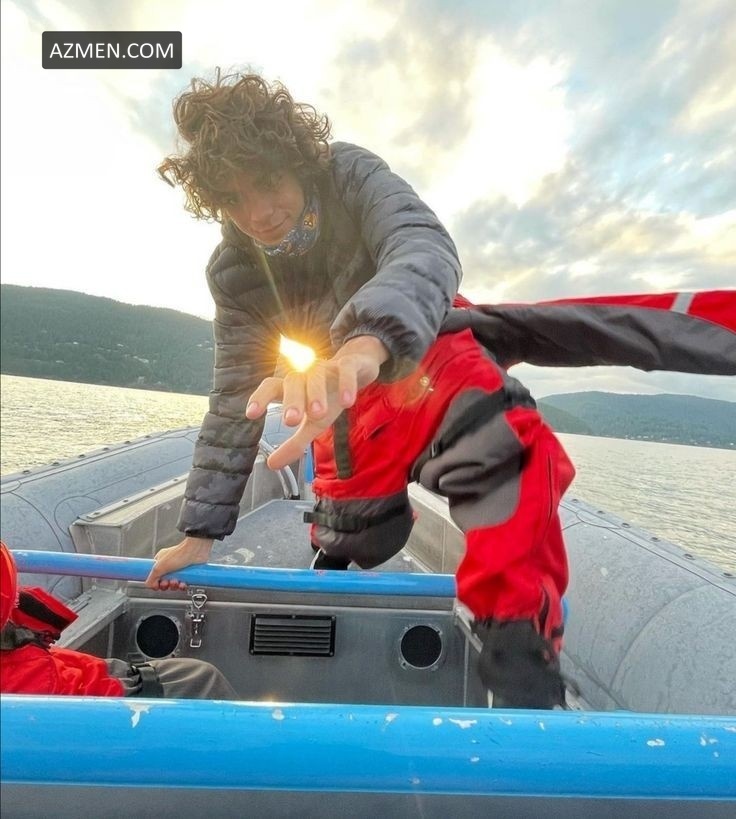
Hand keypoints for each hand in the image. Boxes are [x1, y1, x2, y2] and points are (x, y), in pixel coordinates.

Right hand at [144, 536, 213, 589]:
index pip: (155, 576)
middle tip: (167, 582)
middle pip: (164, 581)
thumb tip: (148, 585)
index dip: (156, 582)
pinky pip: (183, 583)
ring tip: (176, 582)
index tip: (157, 585)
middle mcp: (170, 565)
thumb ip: (152, 577)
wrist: (197, 550)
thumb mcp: (160, 566)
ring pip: (174, 583)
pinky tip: (183, 584)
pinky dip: (182, 586)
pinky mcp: (188, 573)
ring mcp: (179, 569)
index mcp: (161, 561)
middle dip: (165, 585)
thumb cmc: (180, 553)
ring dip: (174, 586)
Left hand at [246, 336, 388, 469]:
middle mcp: (306, 375)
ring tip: (318, 414)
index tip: (251, 414)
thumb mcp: (313, 423)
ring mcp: (327, 368)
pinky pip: (346, 371)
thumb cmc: (329, 396)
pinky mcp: (349, 365)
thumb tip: (272, 464)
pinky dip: (346, 384)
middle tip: (290, 421)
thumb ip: (294, 443)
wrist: (357, 369)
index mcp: (293, 387)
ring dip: (316, 394)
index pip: (270, 387)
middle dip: (292, 401)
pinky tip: (347, 401)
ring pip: (317, 376)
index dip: (260, 398)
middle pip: (293, 382)